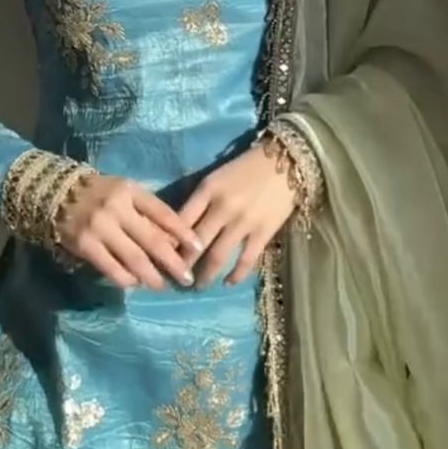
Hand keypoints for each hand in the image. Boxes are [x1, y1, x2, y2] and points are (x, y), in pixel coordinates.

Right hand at [57, 174, 201, 291]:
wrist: (55, 193)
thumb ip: (146, 211)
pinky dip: (127, 279)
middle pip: (153, 240)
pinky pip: (112, 269)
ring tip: (162, 285)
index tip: (199, 247)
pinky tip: (135, 283)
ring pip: (134, 259)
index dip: (183, 232)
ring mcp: (100, 228)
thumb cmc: (99, 193)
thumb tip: (173, 241)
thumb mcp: (125, 192)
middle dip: (173, 262)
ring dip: (151, 277)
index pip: (164, 213)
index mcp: (131, 191)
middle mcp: (117, 208)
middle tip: (187, 278)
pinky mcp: (85, 245)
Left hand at [177, 145, 295, 288]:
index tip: (161, 256)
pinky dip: (236, 275)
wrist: (287, 161)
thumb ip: (198, 199)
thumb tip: (177, 227)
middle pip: (195, 243)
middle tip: (175, 279)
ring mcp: (243, 222)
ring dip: (205, 275)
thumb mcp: (216, 177)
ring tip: (197, 286)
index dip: (168, 242)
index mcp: (207, 190)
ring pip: (218, 256)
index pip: (180, 221)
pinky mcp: (263, 233)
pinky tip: (228, 283)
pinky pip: (246, 260)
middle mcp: (222, 208)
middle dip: (182, 264)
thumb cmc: (247, 167)